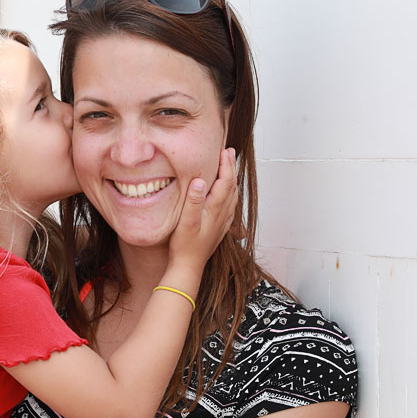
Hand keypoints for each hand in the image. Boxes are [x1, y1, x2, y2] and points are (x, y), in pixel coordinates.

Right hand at [167, 148, 237, 271]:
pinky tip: (227, 194)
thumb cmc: (184, 246)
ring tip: (229, 167)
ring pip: (232, 195)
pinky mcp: (220, 228)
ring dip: (232, 179)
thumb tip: (201, 180)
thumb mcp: (185, 222)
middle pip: (231, 186)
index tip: (224, 150)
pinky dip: (230, 194)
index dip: (225, 165)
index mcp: (214, 209)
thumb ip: (193, 201)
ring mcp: (222, 222)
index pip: (225, 182)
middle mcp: (222, 214)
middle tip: (229, 152)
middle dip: (230, 168)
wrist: (189, 267)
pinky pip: (230, 206)